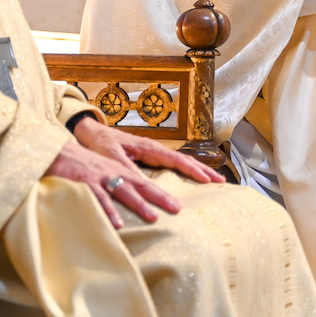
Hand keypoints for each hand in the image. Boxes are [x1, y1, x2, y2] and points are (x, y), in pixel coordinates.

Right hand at [43, 119, 224, 228]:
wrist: (58, 151)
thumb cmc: (86, 163)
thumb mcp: (111, 168)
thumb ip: (127, 180)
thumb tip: (146, 195)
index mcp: (127, 166)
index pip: (156, 172)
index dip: (181, 174)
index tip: (201, 183)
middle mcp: (118, 170)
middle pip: (144, 183)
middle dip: (162, 196)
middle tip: (179, 209)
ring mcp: (102, 176)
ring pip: (124, 190)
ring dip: (138, 204)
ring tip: (153, 217)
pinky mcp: (85, 183)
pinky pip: (98, 198)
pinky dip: (107, 210)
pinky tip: (117, 223)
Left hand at [73, 118, 225, 184]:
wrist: (94, 134)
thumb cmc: (102, 145)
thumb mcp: (112, 158)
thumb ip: (127, 169)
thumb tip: (142, 183)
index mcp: (149, 148)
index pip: (176, 160)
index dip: (192, 170)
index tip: (206, 179)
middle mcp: (156, 150)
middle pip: (185, 160)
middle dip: (204, 170)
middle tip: (221, 181)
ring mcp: (155, 153)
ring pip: (182, 162)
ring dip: (199, 171)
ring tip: (215, 180)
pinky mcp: (152, 158)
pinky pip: (174, 166)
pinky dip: (188, 171)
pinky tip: (194, 179)